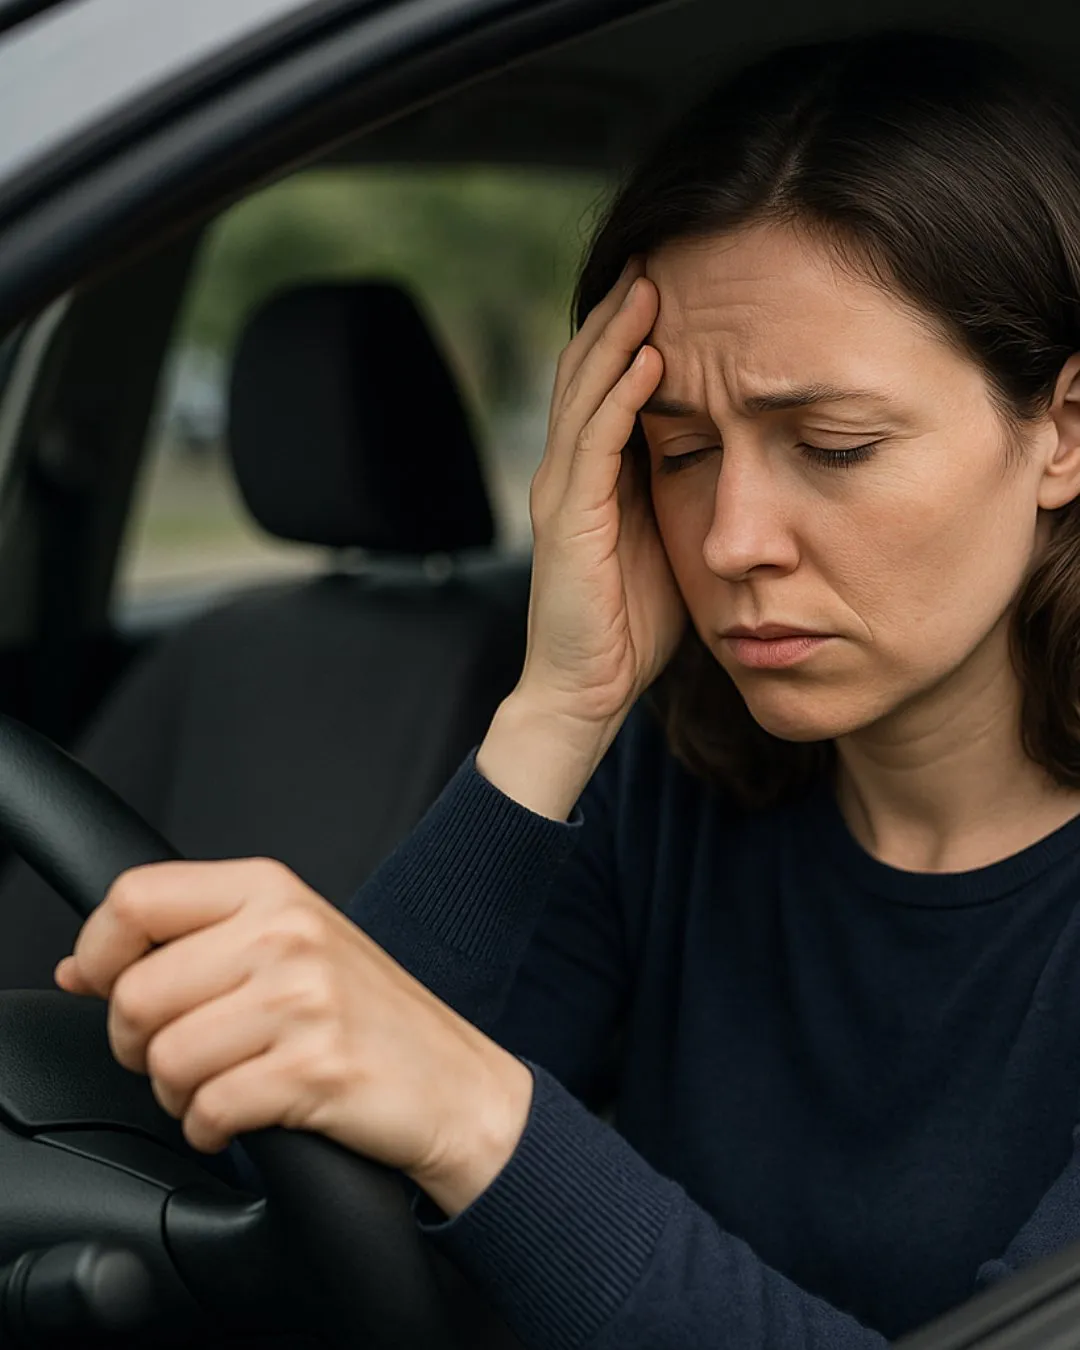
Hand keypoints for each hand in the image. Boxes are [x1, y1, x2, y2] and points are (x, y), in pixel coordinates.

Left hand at [53, 858, 533, 1216]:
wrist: (457, 1082)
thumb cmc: (368, 1015)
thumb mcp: (285, 948)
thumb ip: (187, 945)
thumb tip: (81, 968)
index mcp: (273, 889)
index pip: (136, 898)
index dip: (101, 951)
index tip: (108, 986)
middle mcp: (287, 932)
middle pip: (137, 994)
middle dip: (140, 1046)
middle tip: (183, 1055)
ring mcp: (304, 998)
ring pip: (167, 1060)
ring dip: (179, 1096)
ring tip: (224, 1086)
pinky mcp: (315, 1067)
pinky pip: (209, 1111)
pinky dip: (212, 1130)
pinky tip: (246, 1117)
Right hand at [522, 255, 686, 729]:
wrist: (584, 691)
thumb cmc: (632, 626)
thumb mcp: (667, 543)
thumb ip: (684, 494)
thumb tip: (731, 455)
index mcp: (594, 477)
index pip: (607, 385)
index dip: (634, 332)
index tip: (677, 284)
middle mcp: (569, 473)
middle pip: (588, 370)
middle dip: (622, 313)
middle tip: (659, 255)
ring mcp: (563, 493)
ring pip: (586, 392)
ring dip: (618, 336)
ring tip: (652, 283)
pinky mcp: (569, 520)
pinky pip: (595, 442)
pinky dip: (619, 396)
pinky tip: (648, 357)